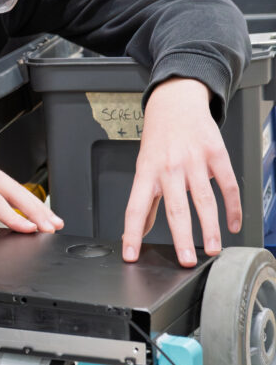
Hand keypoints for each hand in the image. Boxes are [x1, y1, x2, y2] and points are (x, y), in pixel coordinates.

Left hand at [0, 152, 63, 243]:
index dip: (14, 217)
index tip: (31, 230)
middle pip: (12, 190)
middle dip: (34, 210)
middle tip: (51, 227)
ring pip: (16, 187)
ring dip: (35, 206)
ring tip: (53, 222)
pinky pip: (11, 186)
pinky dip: (26, 201)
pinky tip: (40, 212)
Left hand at [121, 78, 240, 266]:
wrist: (175, 103)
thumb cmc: (158, 138)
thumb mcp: (144, 167)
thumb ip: (145, 200)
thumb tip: (139, 229)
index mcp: (146, 173)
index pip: (135, 208)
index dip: (131, 233)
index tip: (131, 254)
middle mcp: (168, 167)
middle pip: (175, 208)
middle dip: (181, 237)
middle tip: (186, 261)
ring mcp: (193, 160)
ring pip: (203, 200)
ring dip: (209, 228)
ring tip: (212, 249)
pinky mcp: (216, 154)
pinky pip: (227, 185)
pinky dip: (233, 207)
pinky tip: (233, 224)